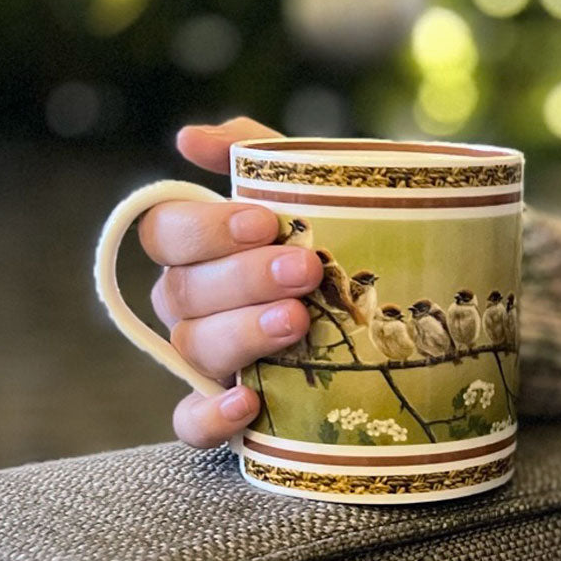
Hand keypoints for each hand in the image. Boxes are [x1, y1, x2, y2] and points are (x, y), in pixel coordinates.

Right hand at [138, 117, 322, 447]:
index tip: (265, 221)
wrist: (395, 306)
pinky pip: (192, 423)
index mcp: (201, 250)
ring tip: (299, 321)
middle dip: (243, 278)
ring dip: (243, 332)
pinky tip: (251, 401)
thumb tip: (187, 137)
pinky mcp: (226, 409)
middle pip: (183, 292)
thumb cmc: (340, 239)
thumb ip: (254, 156)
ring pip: (192, 349)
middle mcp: (193, 304)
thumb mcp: (309, 187)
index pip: (165, 234)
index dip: (205, 229)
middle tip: (305, 270)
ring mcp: (209, 358)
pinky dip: (211, 417)